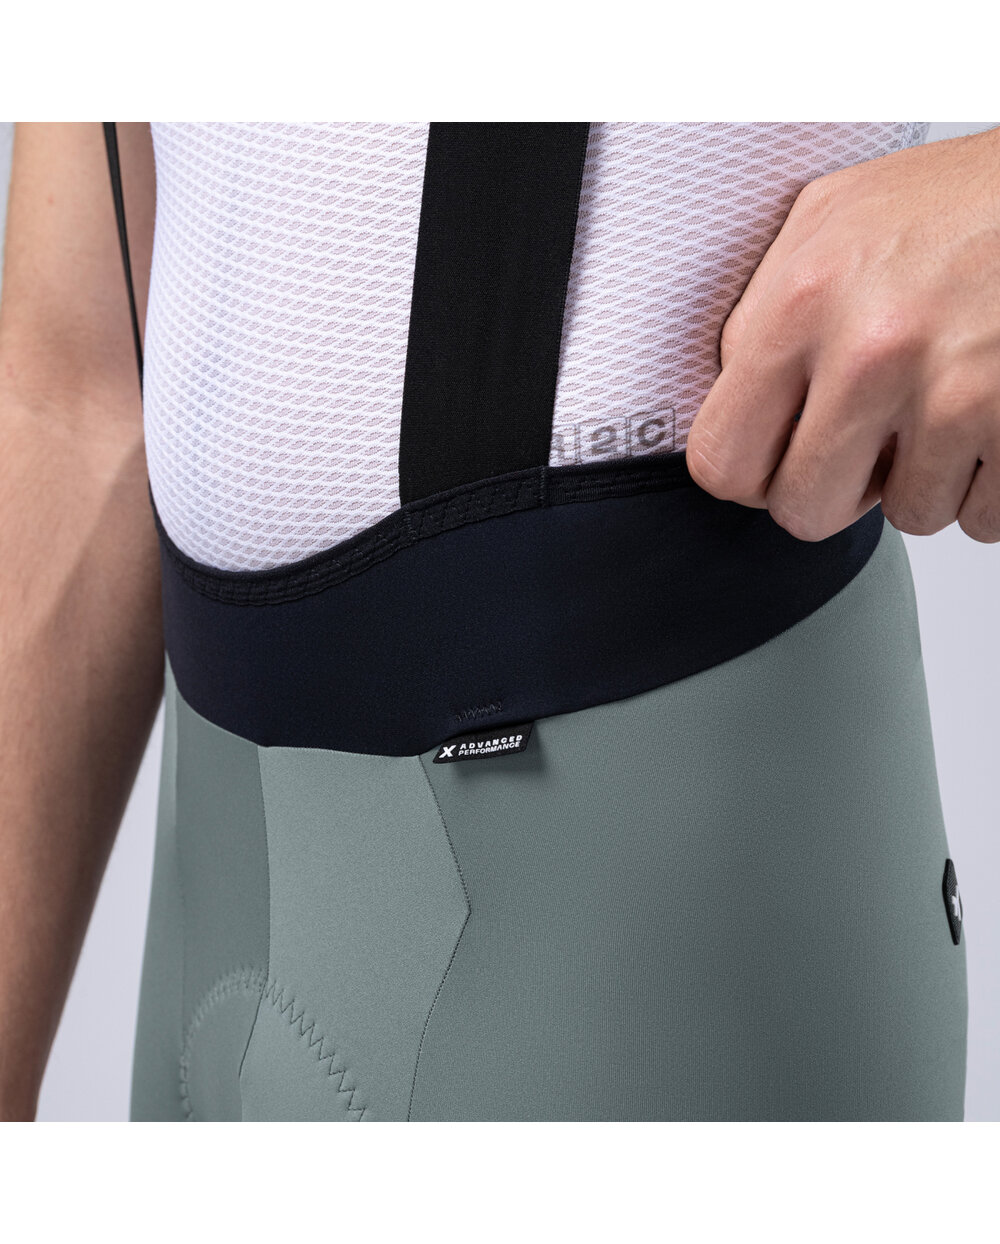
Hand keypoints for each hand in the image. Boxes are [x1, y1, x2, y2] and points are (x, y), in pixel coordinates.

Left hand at [684, 126, 999, 543]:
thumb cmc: (962, 202)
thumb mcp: (832, 219)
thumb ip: (765, 311)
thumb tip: (730, 395)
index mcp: (804, 300)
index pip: (722, 459)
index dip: (751, 475)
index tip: (777, 462)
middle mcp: (871, 350)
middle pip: (805, 511)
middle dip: (836, 492)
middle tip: (868, 448)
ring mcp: (953, 393)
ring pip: (908, 516)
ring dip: (928, 480)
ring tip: (947, 410)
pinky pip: (985, 517)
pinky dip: (990, 485)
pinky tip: (993, 420)